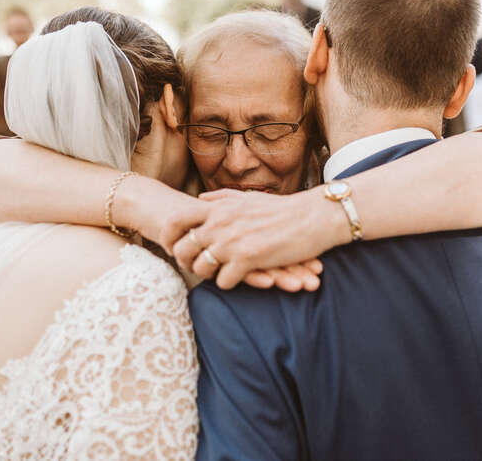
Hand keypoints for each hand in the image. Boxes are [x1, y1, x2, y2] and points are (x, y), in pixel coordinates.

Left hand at [160, 187, 348, 289]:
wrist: (313, 217)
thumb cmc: (283, 209)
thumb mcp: (247, 197)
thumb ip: (221, 198)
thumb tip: (200, 199)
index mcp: (219, 207)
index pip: (176, 220)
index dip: (168, 237)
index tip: (173, 247)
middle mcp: (220, 222)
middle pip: (182, 249)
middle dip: (186, 262)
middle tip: (198, 268)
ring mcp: (232, 241)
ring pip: (200, 268)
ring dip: (208, 275)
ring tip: (221, 273)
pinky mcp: (247, 259)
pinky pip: (223, 281)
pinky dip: (229, 283)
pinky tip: (240, 277)